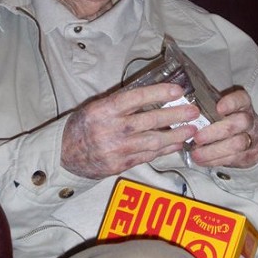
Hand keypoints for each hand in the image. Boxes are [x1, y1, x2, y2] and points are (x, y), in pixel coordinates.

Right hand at [61, 84, 198, 178]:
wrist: (64, 155)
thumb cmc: (84, 125)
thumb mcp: (97, 106)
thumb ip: (121, 102)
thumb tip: (154, 94)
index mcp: (103, 111)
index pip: (136, 98)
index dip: (158, 93)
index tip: (178, 90)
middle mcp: (111, 130)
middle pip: (149, 122)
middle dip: (175, 116)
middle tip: (193, 111)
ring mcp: (116, 150)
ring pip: (152, 142)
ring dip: (175, 136)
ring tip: (191, 129)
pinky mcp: (120, 166)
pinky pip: (147, 156)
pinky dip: (164, 150)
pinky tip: (176, 144)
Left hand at [189, 88, 257, 167]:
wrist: (251, 140)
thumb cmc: (228, 121)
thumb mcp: (222, 110)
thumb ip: (209, 108)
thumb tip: (184, 111)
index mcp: (243, 104)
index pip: (241, 99)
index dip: (231, 103)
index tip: (218, 108)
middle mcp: (250, 120)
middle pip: (239, 123)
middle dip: (216, 131)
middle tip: (197, 137)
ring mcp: (252, 138)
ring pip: (237, 144)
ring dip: (213, 150)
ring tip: (196, 153)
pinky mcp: (249, 155)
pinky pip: (233, 158)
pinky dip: (215, 160)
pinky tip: (202, 160)